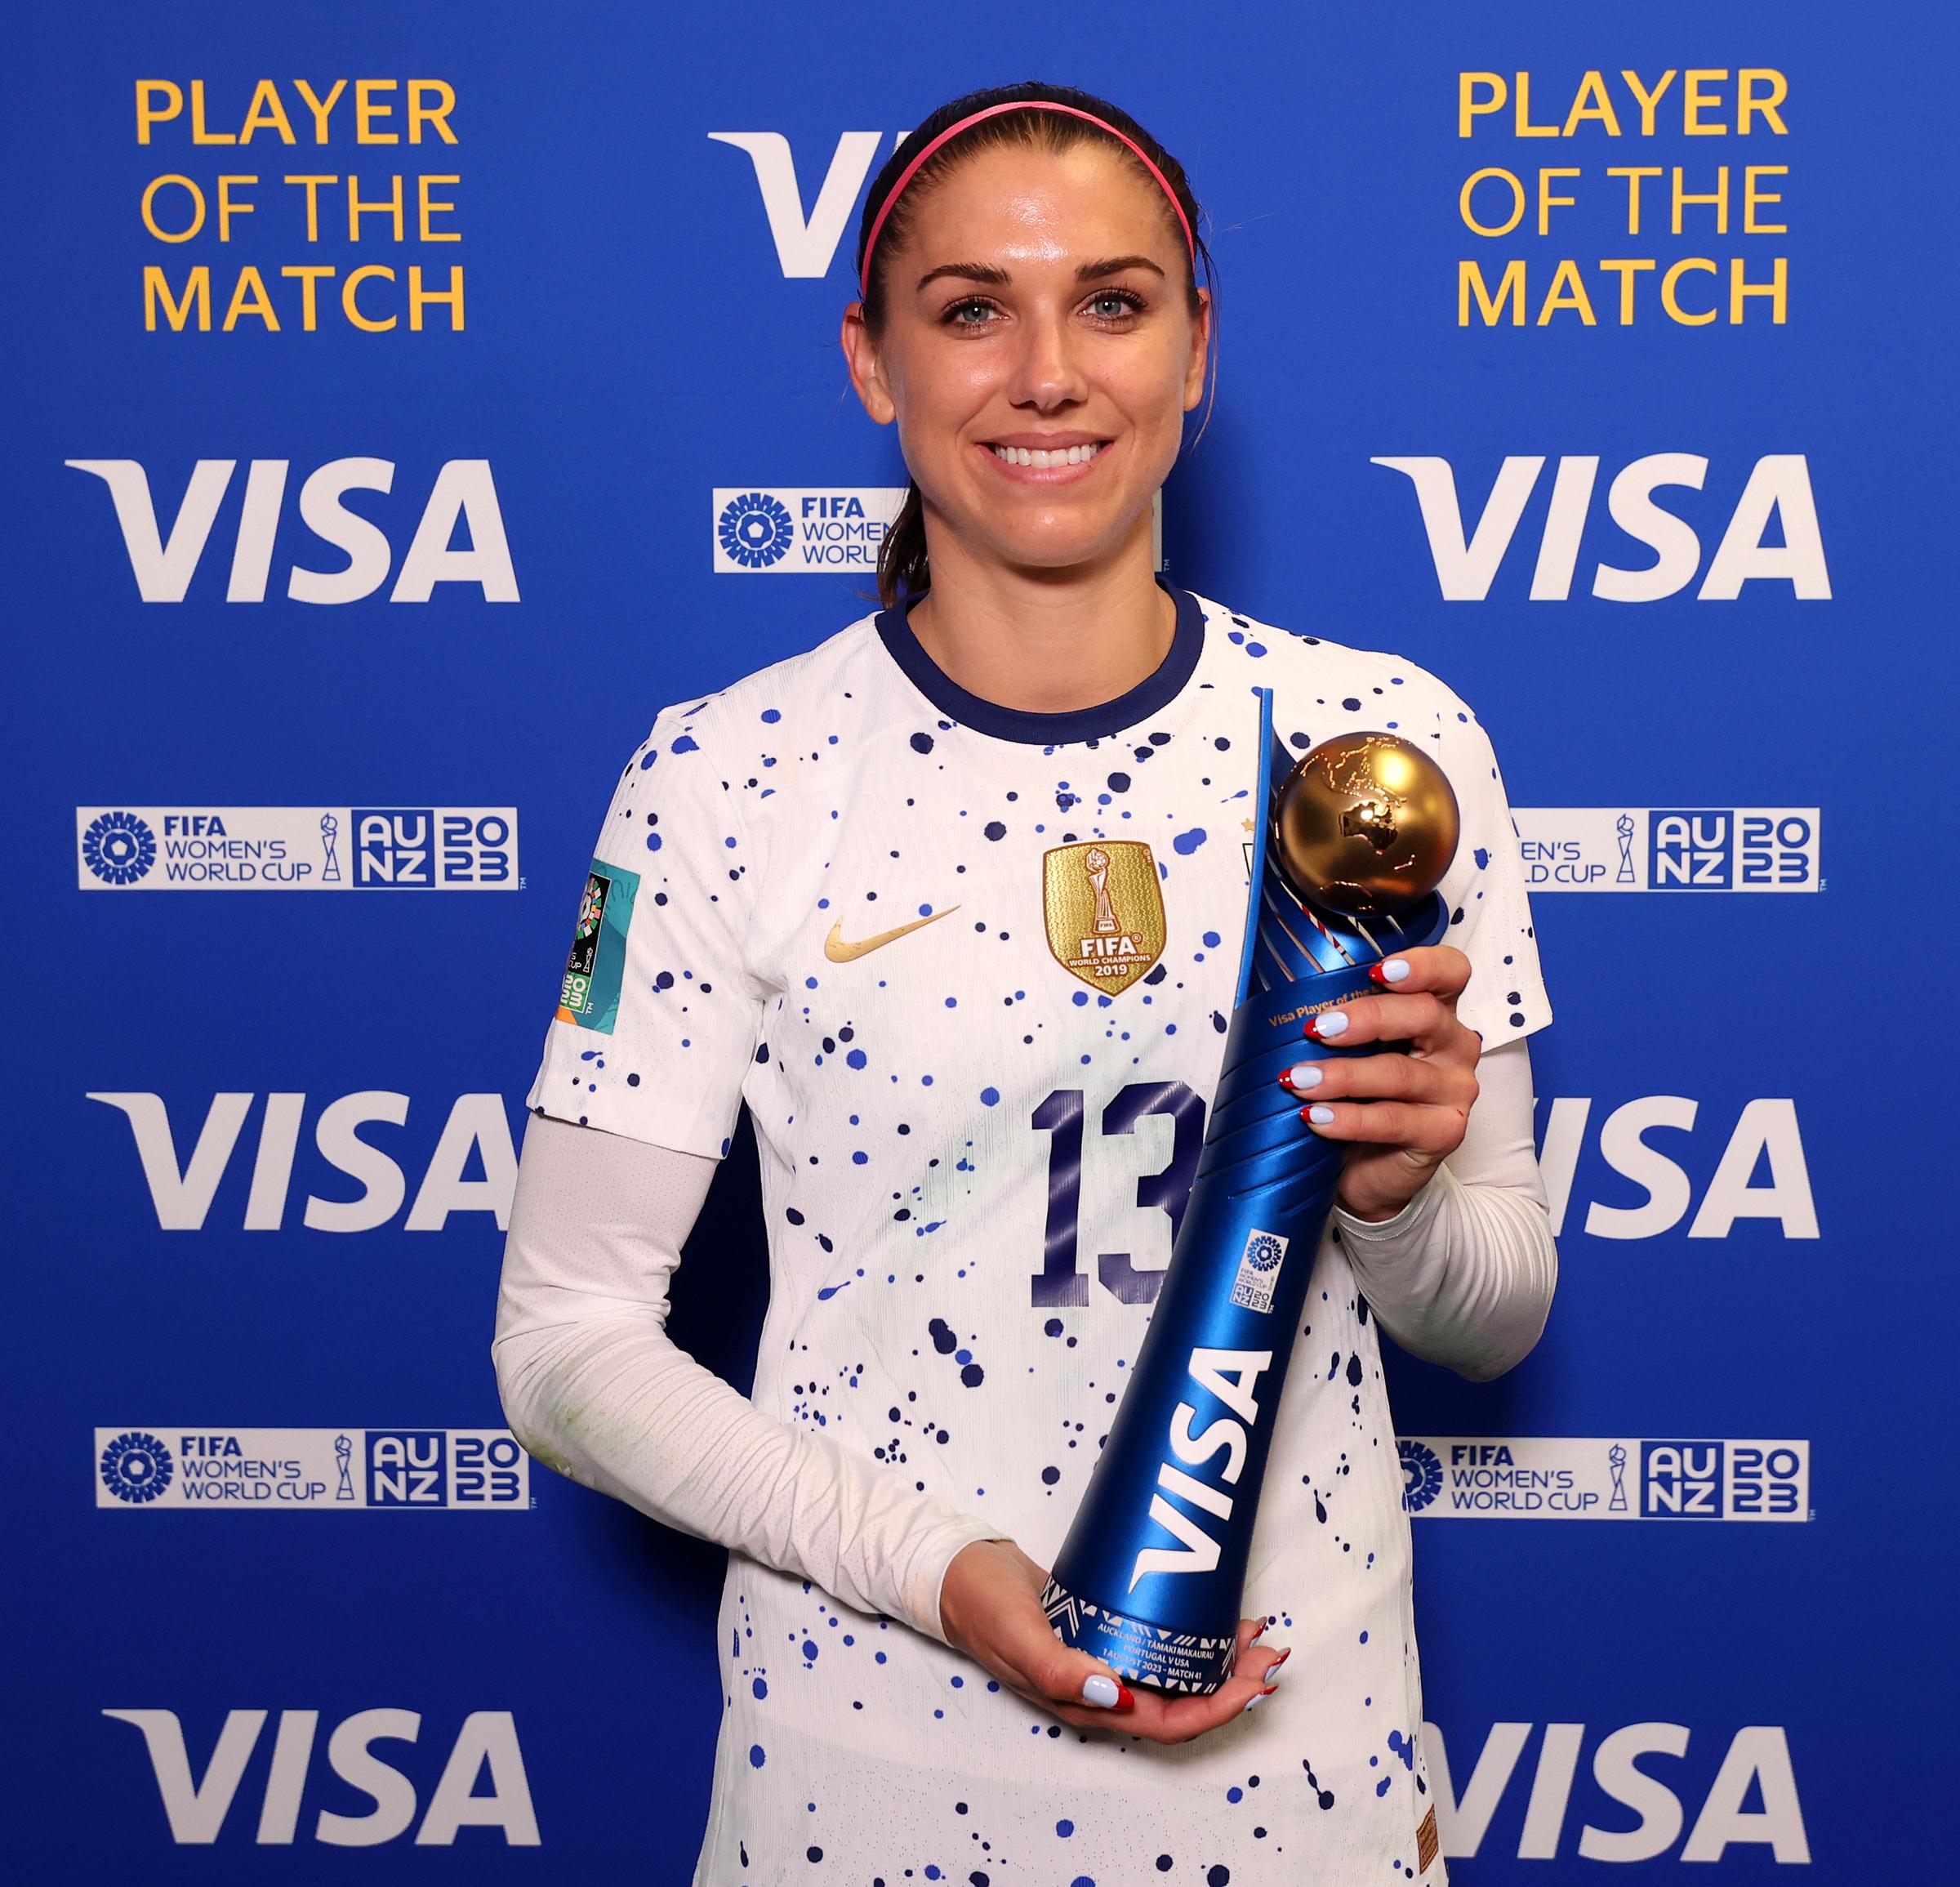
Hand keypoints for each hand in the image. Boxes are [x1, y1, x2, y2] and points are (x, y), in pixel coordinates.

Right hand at [937, 1538, 1286, 1741]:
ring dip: (1219, 1657)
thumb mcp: (1019, 1637)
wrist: (957, 1572)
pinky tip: (1210, 1608)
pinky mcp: (1102, 1626)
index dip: (1219, 1709)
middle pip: (1183, 1701)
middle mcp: (1102, 1690)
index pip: (1169, 1723)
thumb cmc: (982, 1608)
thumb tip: (1118, 1697)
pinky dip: (1189, 1629)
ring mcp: (1103, 1658)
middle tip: (1269, 1650)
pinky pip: (1156, 1639)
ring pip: (1174, 1671)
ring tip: (1254, 1631)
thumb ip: (1061, 1670)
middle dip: (1233, 1682)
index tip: (1256, 1680)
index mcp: (1086, 1704)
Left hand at [1279, 943, 1480, 1222]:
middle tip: (1317, 1029)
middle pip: (1424, 1014)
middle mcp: (1454, 1045)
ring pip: (1400, 1073)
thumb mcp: (1348, 1051)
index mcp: (1435, 1011)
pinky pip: (1394, 1120)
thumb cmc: (1356, 1097)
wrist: (1365, 1170)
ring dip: (1342, 1075)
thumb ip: (1338, 1023)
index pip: (1450, 972)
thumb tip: (1283, 1003)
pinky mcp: (1445, 1132)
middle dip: (1366, 1018)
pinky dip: (1349, 1119)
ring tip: (1297, 1079)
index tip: (1376, 972)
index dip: (1422, 965)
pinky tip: (1316, 1117)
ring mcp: (1454, 1090)